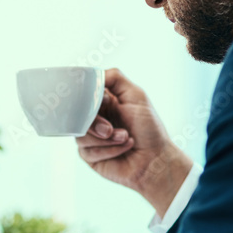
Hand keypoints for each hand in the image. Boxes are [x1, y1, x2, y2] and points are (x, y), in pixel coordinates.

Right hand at [77, 68, 192, 215]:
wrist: (155, 160)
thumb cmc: (149, 129)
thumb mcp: (136, 95)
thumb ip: (115, 78)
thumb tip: (93, 73)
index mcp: (103, 102)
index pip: (81, 94)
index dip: (86, 99)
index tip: (100, 103)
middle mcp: (94, 118)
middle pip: (76, 115)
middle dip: (96, 123)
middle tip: (111, 129)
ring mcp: (90, 137)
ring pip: (80, 134)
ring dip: (107, 139)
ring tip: (125, 138)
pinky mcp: (89, 156)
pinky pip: (87, 151)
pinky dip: (109, 150)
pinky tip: (124, 149)